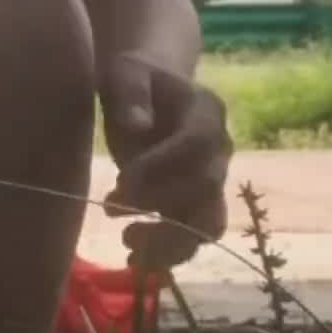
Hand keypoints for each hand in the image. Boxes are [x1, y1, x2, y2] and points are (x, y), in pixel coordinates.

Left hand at [98, 50, 232, 270]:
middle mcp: (219, 149)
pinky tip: (134, 260)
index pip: (196, 144)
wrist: (150, 91)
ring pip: (207, 223)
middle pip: (205, 189)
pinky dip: (168, 254)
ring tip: (128, 246)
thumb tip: (138, 125)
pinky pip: (194, 236)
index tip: (122, 180)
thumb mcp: (125, 72)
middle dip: (159, 205)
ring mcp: (213, 180)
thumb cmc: (135, 79)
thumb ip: (131, 93)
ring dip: (170, 243)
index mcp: (207, 111)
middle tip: (112, 208)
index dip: (162, 167)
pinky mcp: (196, 204)